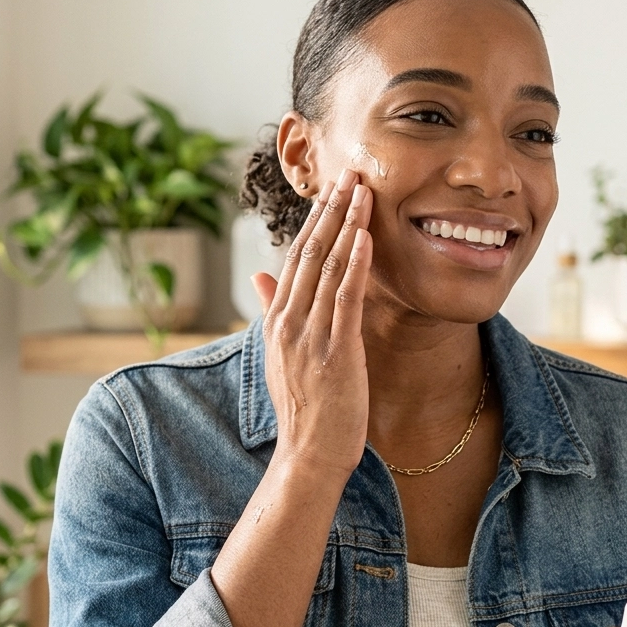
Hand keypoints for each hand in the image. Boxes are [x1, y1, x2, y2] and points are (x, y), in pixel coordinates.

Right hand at [251, 168, 372, 478]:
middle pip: (310, 252)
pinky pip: (345, 300)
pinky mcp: (336, 352)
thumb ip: (272, 309)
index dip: (316, 219)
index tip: (333, 189)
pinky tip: (365, 237)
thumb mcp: (281, 354)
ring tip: (364, 191)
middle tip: (351, 173)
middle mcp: (289, 322)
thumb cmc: (303, 407)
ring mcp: (310, 337)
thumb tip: (260, 274)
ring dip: (347, 226)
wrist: (308, 453)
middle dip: (332, 209)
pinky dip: (354, 265)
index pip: (295, 257)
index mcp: (278, 320)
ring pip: (328, 268)